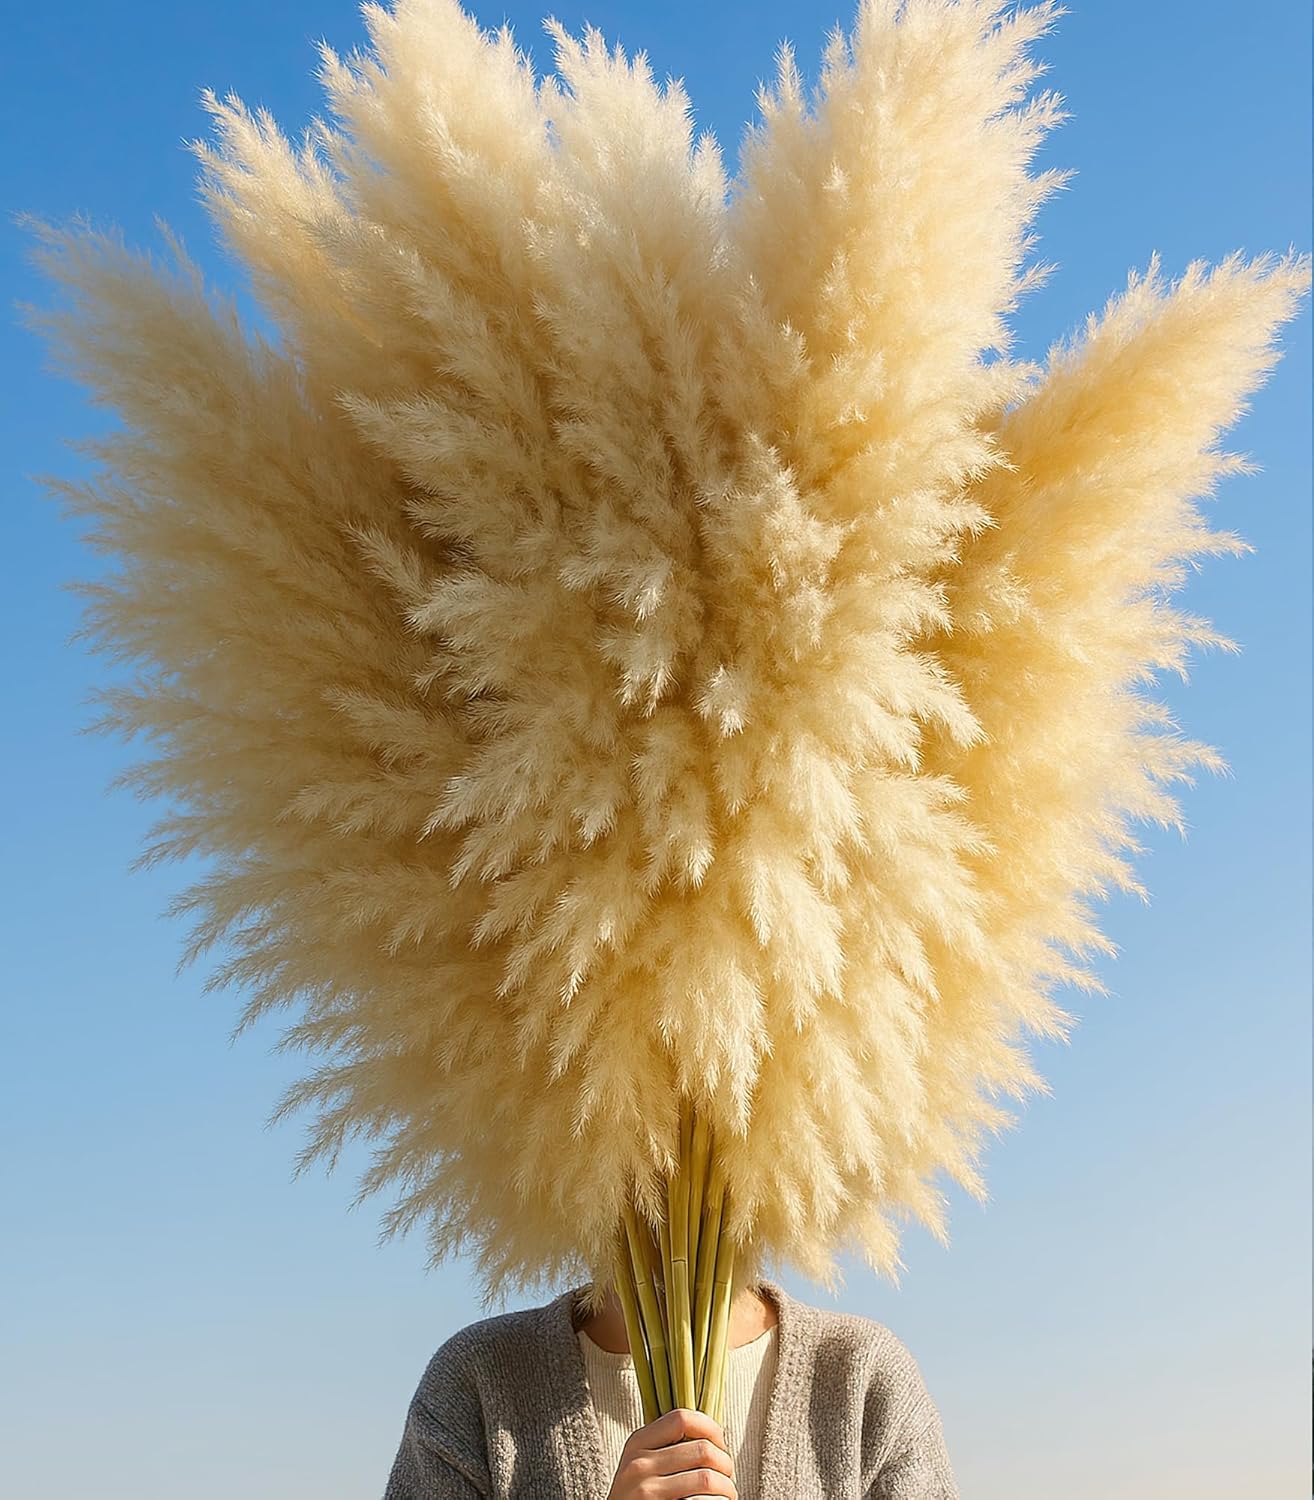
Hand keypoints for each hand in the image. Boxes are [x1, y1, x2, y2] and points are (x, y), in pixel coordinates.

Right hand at [605, 1406, 737, 1498]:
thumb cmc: (636, 1497)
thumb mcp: (640, 1464)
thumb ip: (664, 1445)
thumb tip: (711, 1432)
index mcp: (637, 1443)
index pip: (682, 1418)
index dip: (710, 1427)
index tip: (720, 1443)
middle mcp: (639, 1464)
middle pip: (702, 1450)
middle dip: (725, 1463)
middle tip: (727, 1475)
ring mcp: (646, 1491)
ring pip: (707, 1478)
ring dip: (726, 1487)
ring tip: (727, 1493)